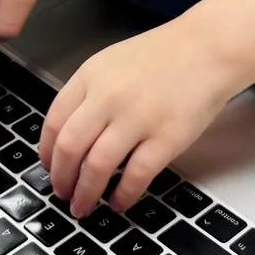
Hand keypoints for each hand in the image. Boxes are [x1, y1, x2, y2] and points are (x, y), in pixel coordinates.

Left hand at [40, 10, 241, 216]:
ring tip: (84, 207)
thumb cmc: (163, 55)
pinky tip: (119, 203)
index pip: (54, 122)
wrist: (207, 47)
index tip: (49, 168)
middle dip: (61, 179)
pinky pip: (136, 176)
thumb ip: (89, 93)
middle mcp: (109, 97)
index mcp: (91, 76)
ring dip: (86, 193)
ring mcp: (137, 118)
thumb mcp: (112, 63)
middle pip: (70, 148)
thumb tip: (68, 137)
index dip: (47, 153)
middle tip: (62, 194)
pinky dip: (123, 195)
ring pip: (97, 167)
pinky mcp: (166, 138)